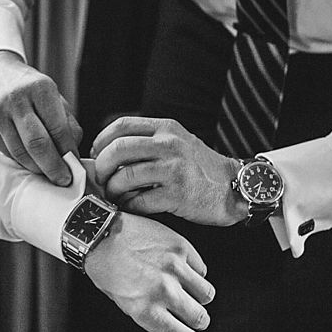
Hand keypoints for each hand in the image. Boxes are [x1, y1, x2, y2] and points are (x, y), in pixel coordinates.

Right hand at [0, 50, 82, 185]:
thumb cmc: (29, 88)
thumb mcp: (52, 95)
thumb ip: (66, 122)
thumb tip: (73, 154)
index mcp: (40, 88)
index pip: (58, 129)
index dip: (68, 152)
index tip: (75, 168)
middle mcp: (17, 99)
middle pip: (38, 144)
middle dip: (53, 167)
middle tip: (64, 180)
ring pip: (20, 152)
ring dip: (37, 168)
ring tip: (48, 174)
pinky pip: (7, 152)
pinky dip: (21, 161)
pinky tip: (30, 163)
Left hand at [84, 212, 217, 331]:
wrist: (100, 234)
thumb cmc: (108, 271)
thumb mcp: (125, 305)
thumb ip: (154, 324)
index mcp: (146, 311)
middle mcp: (163, 292)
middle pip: (201, 318)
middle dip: (198, 321)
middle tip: (189, 314)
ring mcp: (175, 269)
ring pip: (207, 295)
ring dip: (199, 297)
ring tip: (182, 288)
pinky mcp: (181, 248)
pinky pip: (202, 270)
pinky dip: (195, 273)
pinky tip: (178, 269)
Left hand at [91, 117, 246, 225]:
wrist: (233, 187)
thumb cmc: (199, 167)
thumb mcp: (177, 141)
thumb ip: (148, 141)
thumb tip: (106, 152)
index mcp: (166, 128)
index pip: (121, 126)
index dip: (101, 141)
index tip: (98, 156)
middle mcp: (169, 145)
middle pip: (118, 150)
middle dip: (103, 167)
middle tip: (102, 179)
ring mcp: (174, 170)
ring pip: (126, 177)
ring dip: (113, 189)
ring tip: (115, 195)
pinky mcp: (177, 195)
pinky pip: (140, 201)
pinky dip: (129, 205)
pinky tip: (131, 205)